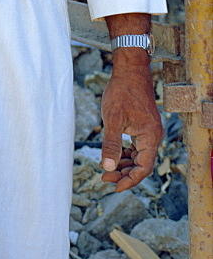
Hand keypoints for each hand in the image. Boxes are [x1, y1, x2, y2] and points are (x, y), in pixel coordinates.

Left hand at [100, 50, 162, 191]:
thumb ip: (111, 145)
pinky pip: (136, 147)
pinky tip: (113, 155)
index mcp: (150, 137)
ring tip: (106, 168)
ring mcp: (149, 131)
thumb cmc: (121, 92)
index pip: (143, 168)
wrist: (129, 70)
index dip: (130, 180)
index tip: (115, 187)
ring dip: (124, 164)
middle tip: (104, 177)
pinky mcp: (143, 126)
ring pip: (138, 156)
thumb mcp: (113, 119)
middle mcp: (153, 136)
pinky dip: (125, 153)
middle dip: (123, 173)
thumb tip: (108, 167)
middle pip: (141, 164)